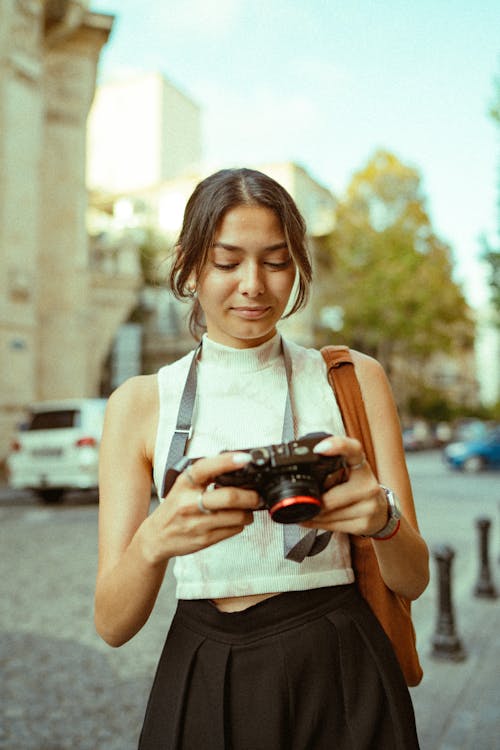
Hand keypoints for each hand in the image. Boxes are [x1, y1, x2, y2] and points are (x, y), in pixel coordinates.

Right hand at [140, 452, 259, 562]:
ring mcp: (197, 523)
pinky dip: (240, 523)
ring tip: (248, 508)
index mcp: (185, 483)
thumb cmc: (175, 507)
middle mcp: (189, 502)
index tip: (245, 458)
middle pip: (229, 497)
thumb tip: (238, 468)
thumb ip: (206, 476)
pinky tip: (235, 519)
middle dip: (251, 496)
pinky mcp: (204, 539)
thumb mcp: (184, 486)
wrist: (157, 536)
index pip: (206, 468)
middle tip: (257, 495)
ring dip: (249, 512)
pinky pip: (233, 530)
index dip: (227, 461)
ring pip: (236, 516)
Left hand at [300, 435, 388, 536]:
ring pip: (328, 514)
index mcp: (360, 463)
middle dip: (312, 501)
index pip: (352, 449)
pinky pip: (333, 526)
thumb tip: (303, 473)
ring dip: (312, 514)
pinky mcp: (364, 524)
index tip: (319, 448)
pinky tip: (314, 519)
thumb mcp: (347, 470)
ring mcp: (368, 505)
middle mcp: (367, 482)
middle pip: (329, 497)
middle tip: (302, 499)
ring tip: (308, 510)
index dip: (337, 446)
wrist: (380, 510)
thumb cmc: (357, 486)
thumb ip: (329, 466)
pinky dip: (318, 524)